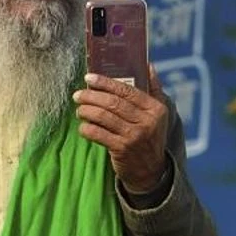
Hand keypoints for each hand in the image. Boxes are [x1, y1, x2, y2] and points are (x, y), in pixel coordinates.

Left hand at [72, 65, 168, 191]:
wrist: (151, 170)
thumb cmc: (149, 136)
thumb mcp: (158, 114)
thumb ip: (154, 89)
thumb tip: (148, 65)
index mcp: (156, 109)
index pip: (126, 90)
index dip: (105, 82)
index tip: (88, 78)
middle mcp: (147, 122)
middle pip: (112, 102)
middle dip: (90, 96)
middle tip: (78, 95)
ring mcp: (134, 136)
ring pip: (102, 116)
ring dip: (85, 111)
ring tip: (79, 109)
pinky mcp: (121, 149)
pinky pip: (96, 133)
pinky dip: (86, 128)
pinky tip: (83, 127)